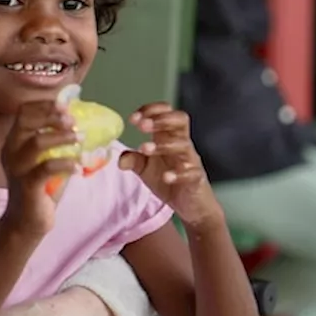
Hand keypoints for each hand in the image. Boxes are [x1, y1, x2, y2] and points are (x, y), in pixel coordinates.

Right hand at [0, 99, 80, 237]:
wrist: (26, 222)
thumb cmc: (40, 188)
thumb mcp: (47, 160)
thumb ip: (57, 143)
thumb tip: (82, 124)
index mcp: (14, 141)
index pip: (24, 112)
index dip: (44, 105)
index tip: (65, 105)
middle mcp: (11, 151)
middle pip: (27, 122)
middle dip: (52, 116)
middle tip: (73, 120)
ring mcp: (17, 168)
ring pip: (37, 143)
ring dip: (62, 137)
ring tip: (80, 138)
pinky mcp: (27, 185)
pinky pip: (46, 168)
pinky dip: (65, 164)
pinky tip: (78, 166)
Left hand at [118, 103, 222, 229]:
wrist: (190, 205)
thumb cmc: (168, 178)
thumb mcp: (145, 169)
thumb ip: (133, 160)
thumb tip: (120, 159)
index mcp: (168, 137)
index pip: (165, 113)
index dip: (151, 111)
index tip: (133, 119)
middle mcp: (181, 144)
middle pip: (180, 120)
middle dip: (161, 119)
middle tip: (142, 125)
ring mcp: (190, 161)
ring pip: (183, 145)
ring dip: (163, 145)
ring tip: (145, 148)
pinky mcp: (196, 179)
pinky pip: (191, 172)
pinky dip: (178, 174)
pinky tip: (166, 177)